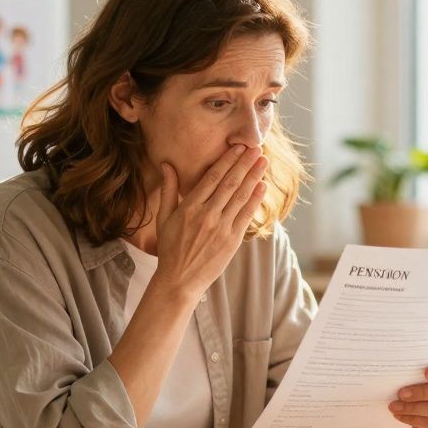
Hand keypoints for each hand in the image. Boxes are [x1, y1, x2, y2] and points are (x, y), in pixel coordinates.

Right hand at [152, 145, 266, 299]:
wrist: (179, 280)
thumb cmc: (170, 248)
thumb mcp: (164, 218)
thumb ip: (168, 190)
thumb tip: (167, 164)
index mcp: (189, 207)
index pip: (212, 178)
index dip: (227, 160)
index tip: (238, 147)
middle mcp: (206, 215)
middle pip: (229, 183)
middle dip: (244, 163)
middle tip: (256, 147)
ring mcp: (221, 228)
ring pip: (240, 196)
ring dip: (254, 177)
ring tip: (263, 161)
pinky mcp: (231, 241)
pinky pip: (246, 215)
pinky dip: (255, 200)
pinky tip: (263, 186)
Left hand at [388, 359, 427, 427]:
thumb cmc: (417, 398)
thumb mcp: (419, 384)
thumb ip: (419, 376)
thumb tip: (404, 371)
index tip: (426, 372)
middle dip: (423, 392)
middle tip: (401, 393)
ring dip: (414, 407)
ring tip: (395, 406)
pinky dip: (414, 419)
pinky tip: (400, 416)